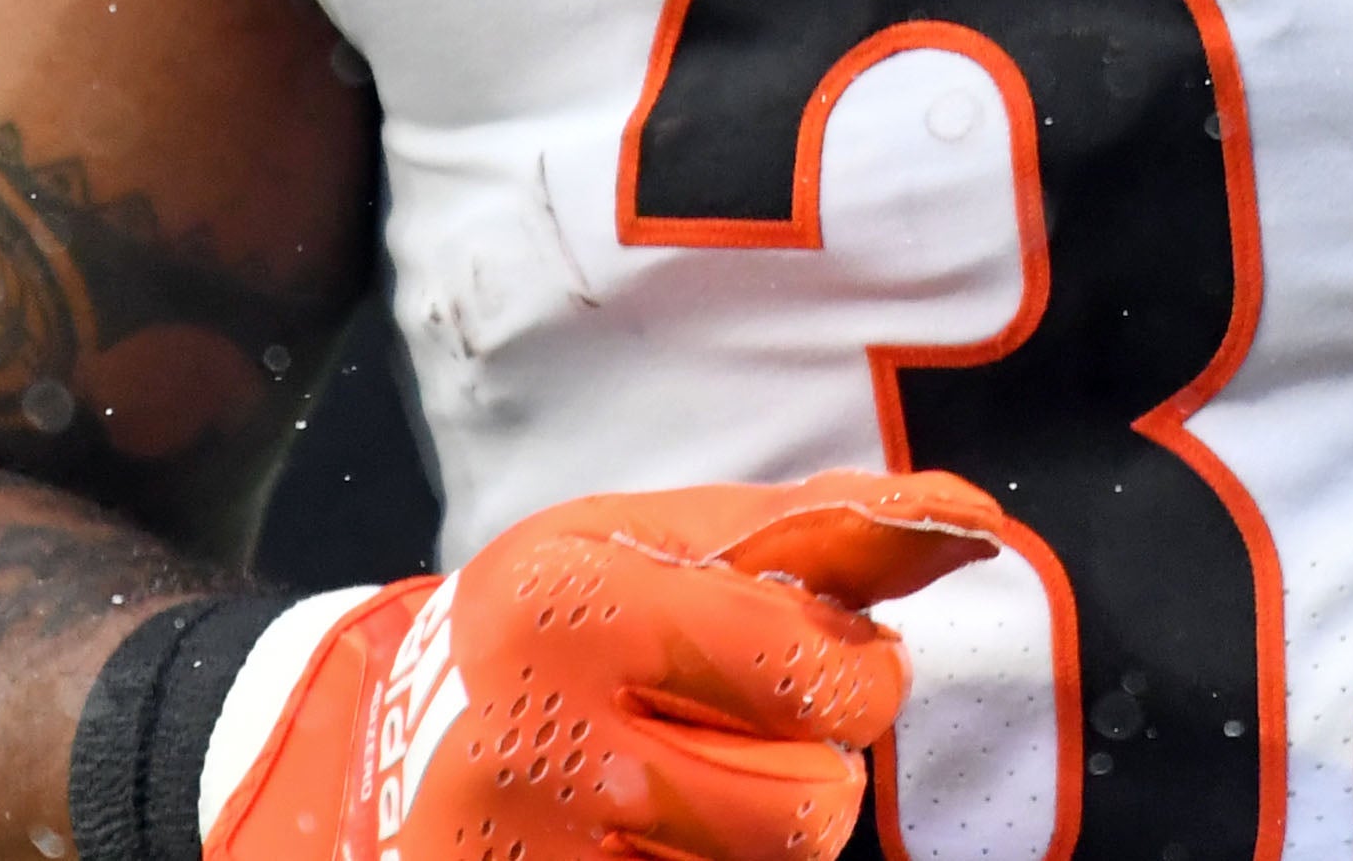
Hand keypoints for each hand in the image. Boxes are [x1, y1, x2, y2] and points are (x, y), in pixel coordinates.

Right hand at [209, 470, 1005, 860]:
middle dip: (803, 768)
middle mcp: (544, 742)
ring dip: (756, 839)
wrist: (383, 752)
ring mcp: (532, 859)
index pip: (822, 672)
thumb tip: (969, 524)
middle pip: (810, 806)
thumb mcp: (648, 543)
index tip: (817, 658)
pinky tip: (643, 846)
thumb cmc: (552, 631)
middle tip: (732, 733)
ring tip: (681, 791)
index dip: (856, 673)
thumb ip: (813, 535)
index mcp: (574, 605)